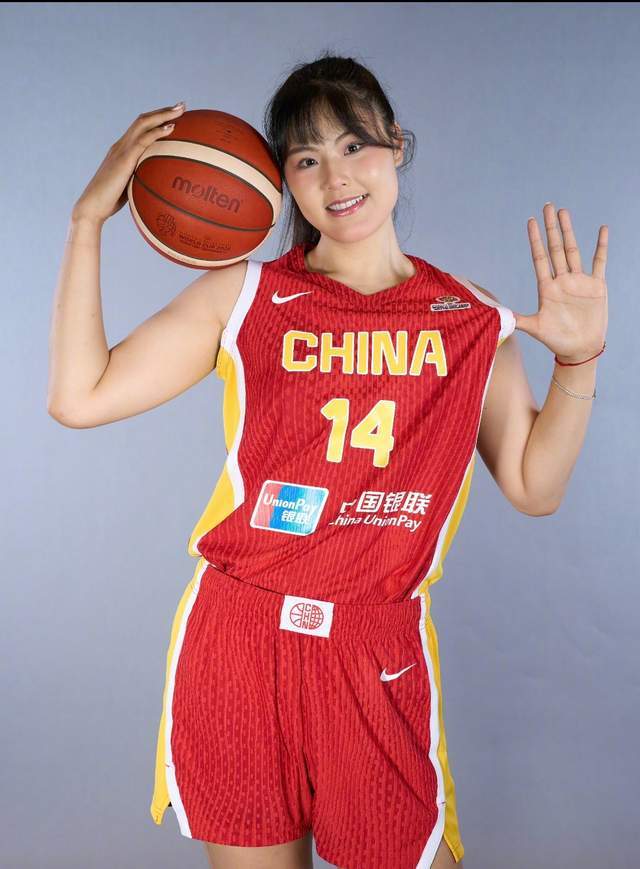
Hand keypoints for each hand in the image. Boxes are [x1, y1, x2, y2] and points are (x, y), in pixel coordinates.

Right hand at [72, 101, 185, 224]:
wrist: (92, 206)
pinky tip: (171, 128)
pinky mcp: (124, 159)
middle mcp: (121, 145)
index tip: (173, 115)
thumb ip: (142, 181)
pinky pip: (143, 140)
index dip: (156, 119)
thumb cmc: (110, 203)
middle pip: (143, 120)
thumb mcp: (130, 188)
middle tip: (182, 105)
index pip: (140, 128)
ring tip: (181, 109)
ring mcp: (122, 150)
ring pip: (143, 124)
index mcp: (122, 151)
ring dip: (163, 114)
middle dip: (163, 111)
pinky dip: (158, 132)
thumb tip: (159, 188)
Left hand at [515, 203, 607, 363]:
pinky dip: (601, 246)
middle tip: (547, 206)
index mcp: (547, 288)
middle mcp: (562, 280)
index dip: (535, 240)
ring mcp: (579, 281)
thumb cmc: (557, 340)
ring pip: (573, 250)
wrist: (579, 349)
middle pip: (555, 248)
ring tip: (564, 212)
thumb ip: (519, 320)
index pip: (539, 258)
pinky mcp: (596, 286)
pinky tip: (602, 230)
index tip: (530, 222)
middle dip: (551, 228)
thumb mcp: (536, 329)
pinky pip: (600, 262)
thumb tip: (500, 317)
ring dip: (569, 231)